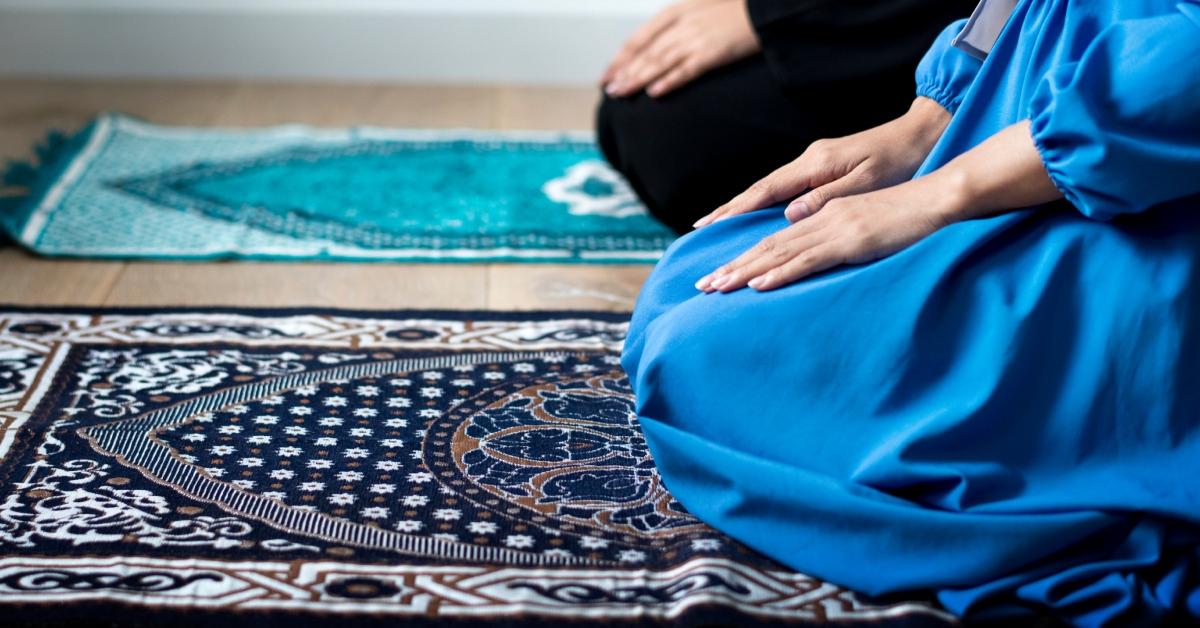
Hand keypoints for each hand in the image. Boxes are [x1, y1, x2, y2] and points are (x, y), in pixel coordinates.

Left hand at [602, 0, 760, 97]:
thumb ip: (674, 28)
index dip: (621, 58)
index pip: (639, 38)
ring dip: (638, 79)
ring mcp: (696, 39)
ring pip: (660, 62)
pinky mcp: (712, 54)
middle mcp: (681, 25)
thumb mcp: (696, 11)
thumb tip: (653, 51)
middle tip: (609, 90)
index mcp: (674, 13)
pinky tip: (655, 93)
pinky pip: (686, 70)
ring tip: (622, 94)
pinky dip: (669, 81)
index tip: (607, 74)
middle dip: (625, 72)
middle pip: (646, 52)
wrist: (764, 11)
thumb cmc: (732, 12)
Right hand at [693, 97, 950, 227]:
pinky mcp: (821, 169)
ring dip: (740, 209)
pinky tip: (751, 214)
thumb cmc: (899, 161)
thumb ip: (826, 199)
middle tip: (699, 230)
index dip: (736, 211)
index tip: (710, 226)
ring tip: (714, 226)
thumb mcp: (866, 183)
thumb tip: (788, 216)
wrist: (919, 135)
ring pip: (767, 191)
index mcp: (815, 166)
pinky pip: (782, 190)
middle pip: (758, 191)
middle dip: (727, 212)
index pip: (766, 192)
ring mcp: (813, 164)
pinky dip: (761, 204)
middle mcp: (808, 163)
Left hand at [696, 175, 953, 292]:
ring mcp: (833, 227)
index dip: (744, 257)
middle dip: (732, 266)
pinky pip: (808, 259)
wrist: (938, 197)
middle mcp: (820, 217)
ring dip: (744, 271)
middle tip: (703, 286)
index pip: (775, 239)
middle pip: (767, 245)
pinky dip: (780, 272)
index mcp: (822, 214)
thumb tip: (813, 254)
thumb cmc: (907, 214)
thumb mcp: (865, 226)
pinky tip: (758, 284)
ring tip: (717, 287)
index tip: (720, 273)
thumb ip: (836, 237)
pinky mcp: (849, 239)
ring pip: (778, 252)